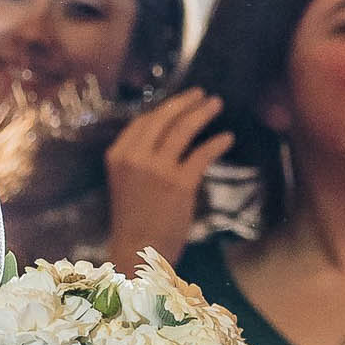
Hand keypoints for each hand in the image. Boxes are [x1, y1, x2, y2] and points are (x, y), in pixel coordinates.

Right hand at [103, 89, 233, 272]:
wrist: (138, 250)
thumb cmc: (133, 220)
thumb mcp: (126, 181)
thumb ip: (140, 158)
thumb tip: (168, 136)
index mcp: (117, 155)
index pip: (142, 121)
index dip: (163, 108)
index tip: (179, 103)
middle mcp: (135, 157)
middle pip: (162, 118)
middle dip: (185, 102)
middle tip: (202, 94)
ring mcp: (157, 169)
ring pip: (183, 129)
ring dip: (202, 113)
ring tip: (216, 105)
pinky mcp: (180, 183)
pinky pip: (202, 154)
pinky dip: (217, 143)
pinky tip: (227, 138)